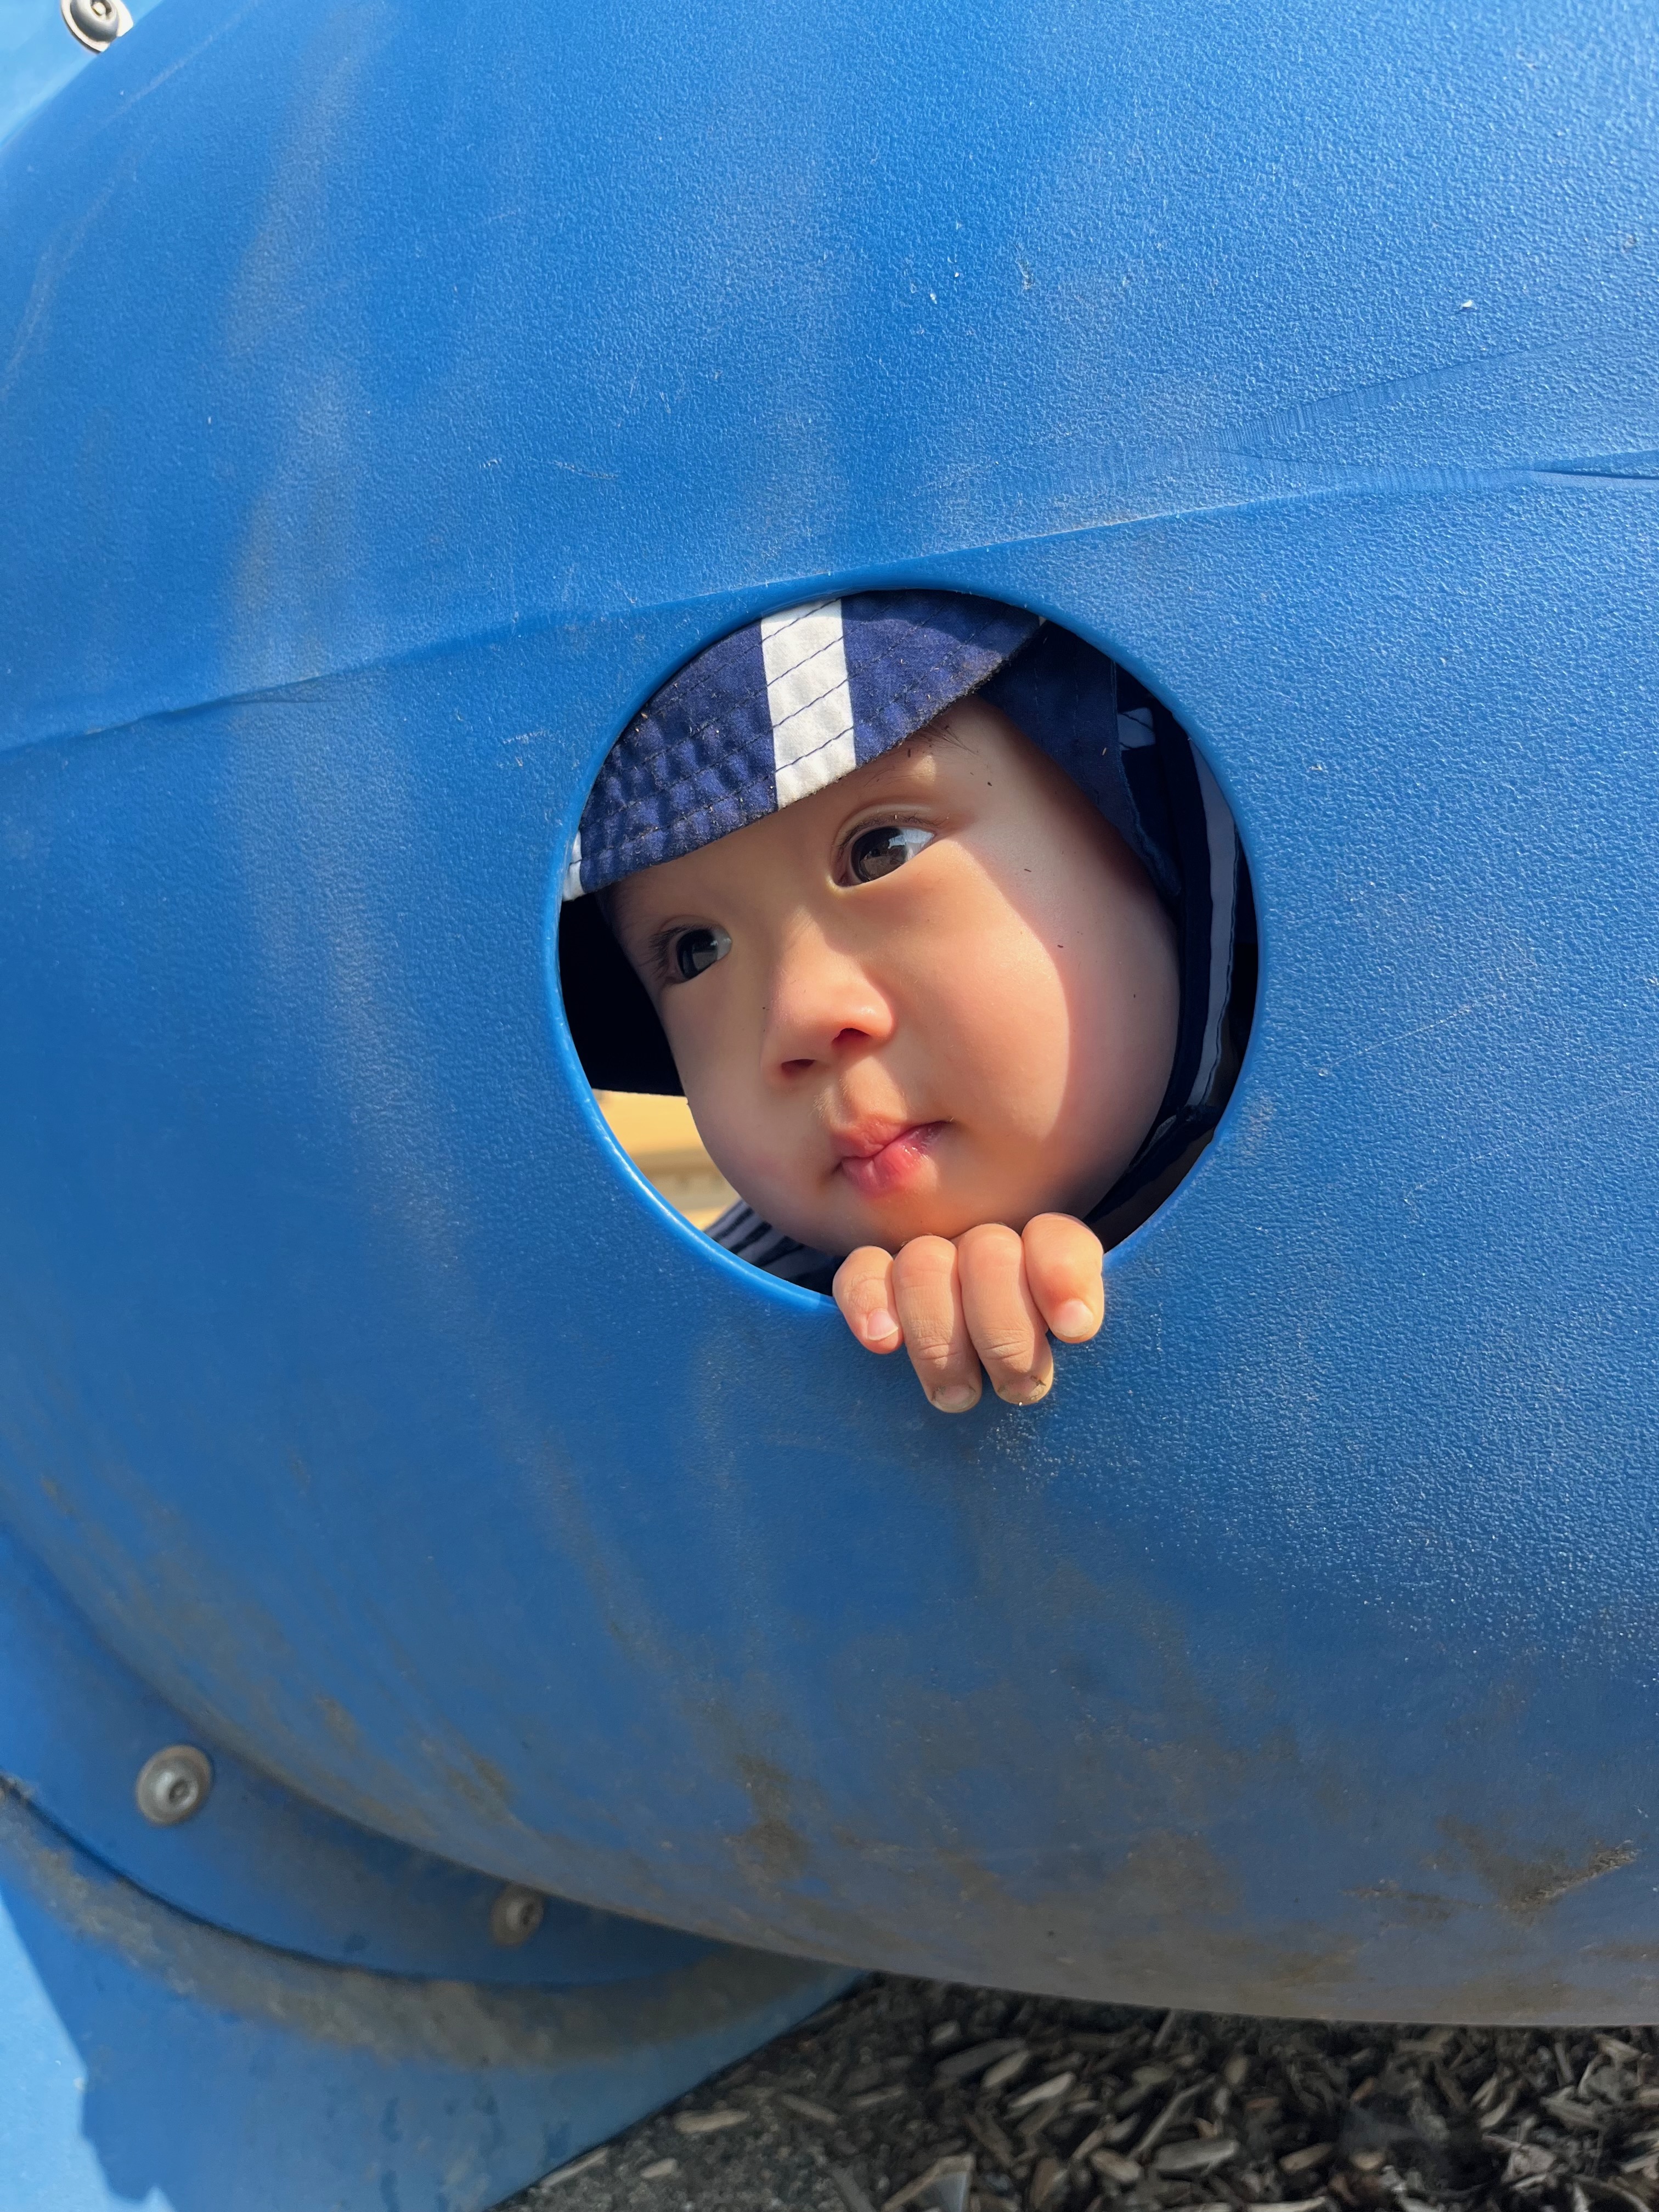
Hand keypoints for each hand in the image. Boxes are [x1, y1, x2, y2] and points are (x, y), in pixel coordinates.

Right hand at [832, 1214, 1104, 1413]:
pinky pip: (861, 1271)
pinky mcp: (876, 1282)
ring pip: (924, 1264)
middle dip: (1004, 1332)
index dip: (1063, 1278)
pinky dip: (868, 1302)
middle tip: (1017, 1390)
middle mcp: (988, 1250)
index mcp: (1046, 1262)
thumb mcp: (1076, 1373)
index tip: (1074, 1331)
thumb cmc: (1032, 1388)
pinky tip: (883, 1344)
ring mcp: (929, 1262)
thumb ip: (1075, 1336)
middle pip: (990, 1254)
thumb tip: (1076, 1329)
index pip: (1058, 1240)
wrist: (971, 1398)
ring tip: (956, 1394)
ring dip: (940, 1337)